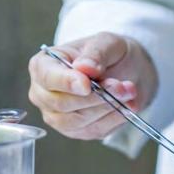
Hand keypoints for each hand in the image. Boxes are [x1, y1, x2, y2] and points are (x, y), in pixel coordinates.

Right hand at [28, 32, 158, 139]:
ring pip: (78, 120)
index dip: (66, 83)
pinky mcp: (76, 131)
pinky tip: (128, 105)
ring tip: (129, 91)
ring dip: (108, 107)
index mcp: (43, 65)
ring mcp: (57, 116)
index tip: (87, 85)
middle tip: (121, 86)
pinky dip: (114, 118)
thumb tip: (84, 68)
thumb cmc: (108, 52)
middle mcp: (44, 94)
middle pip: (62, 104)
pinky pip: (94, 130)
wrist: (126, 69)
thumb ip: (96, 54)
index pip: (47, 77)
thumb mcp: (106, 42)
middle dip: (96, 96)